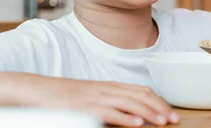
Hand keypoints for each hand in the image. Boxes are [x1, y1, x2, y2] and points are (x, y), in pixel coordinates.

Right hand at [14, 74, 178, 126]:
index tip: (172, 112)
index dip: (159, 101)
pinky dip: (126, 118)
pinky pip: (110, 112)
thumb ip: (110, 102)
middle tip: (175, 119)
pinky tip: (139, 124)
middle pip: (141, 95)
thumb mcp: (91, 97)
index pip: (142, 91)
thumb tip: (128, 114)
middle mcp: (107, 89)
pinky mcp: (85, 108)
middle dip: (161, 107)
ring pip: (130, 103)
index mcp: (110, 86)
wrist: (35, 91)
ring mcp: (96, 97)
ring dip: (150, 112)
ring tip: (163, 122)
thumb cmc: (63, 97)